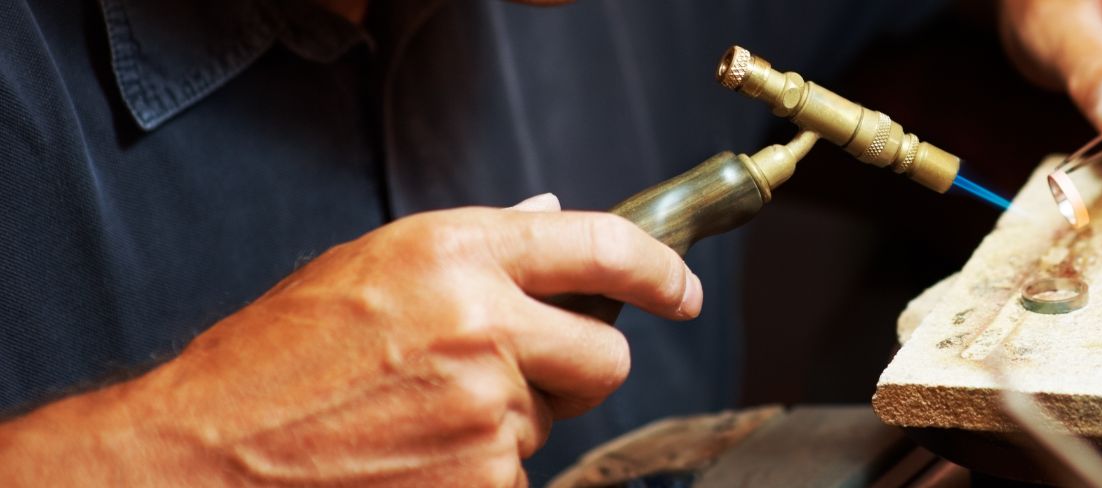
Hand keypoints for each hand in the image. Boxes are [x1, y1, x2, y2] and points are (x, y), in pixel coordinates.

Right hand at [0, 194, 700, 485]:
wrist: (203, 456)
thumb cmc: (272, 362)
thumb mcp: (368, 269)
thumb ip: (471, 257)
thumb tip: (555, 244)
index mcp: (453, 252)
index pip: (601, 245)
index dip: (658, 270)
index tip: (679, 289)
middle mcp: (482, 324)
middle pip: (604, 355)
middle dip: (575, 367)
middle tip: (510, 373)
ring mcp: (486, 410)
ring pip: (549, 422)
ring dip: (504, 424)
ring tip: (412, 417)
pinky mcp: (483, 479)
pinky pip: (512, 472)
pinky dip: (474, 470)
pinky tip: (407, 456)